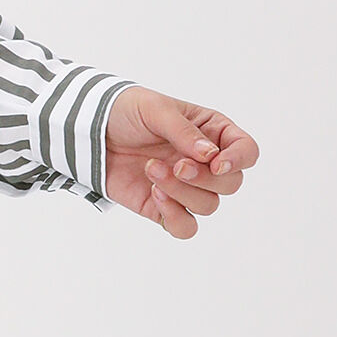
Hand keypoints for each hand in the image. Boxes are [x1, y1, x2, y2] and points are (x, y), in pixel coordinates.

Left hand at [103, 88, 259, 236]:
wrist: (90, 132)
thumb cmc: (126, 112)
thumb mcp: (156, 110)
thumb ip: (184, 132)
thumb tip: (210, 155)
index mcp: (212, 132)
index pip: (246, 151)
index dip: (238, 160)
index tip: (215, 163)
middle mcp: (205, 162)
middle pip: (231, 184)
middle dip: (204, 178)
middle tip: (175, 165)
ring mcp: (186, 187)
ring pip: (209, 206)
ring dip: (182, 192)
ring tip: (151, 170)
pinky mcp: (164, 208)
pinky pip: (185, 227)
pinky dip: (174, 216)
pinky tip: (154, 194)